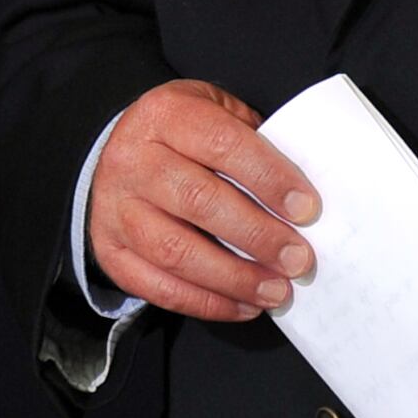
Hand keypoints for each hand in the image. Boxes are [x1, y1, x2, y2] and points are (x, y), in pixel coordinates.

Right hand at [82, 79, 319, 321]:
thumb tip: (301, 197)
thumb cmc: (185, 138)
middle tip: (298, 259)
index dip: (268, 177)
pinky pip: (157, 287)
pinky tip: (245, 306)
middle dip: (257, 235)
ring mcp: (115, 208)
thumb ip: (254, 141)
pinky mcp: (110, 251)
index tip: (307, 209)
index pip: (221, 143)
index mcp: (165, 115)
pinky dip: (206, 303)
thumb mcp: (215, 112)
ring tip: (277, 290)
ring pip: (175, 250)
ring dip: (234, 277)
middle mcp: (132, 160)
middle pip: (198, 200)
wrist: (118, 154)